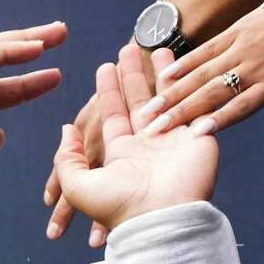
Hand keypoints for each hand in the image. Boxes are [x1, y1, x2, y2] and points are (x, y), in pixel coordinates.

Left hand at [44, 42, 171, 246]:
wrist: (162, 219)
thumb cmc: (119, 205)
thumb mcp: (79, 186)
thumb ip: (66, 158)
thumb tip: (66, 129)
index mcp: (121, 154)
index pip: (112, 114)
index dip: (107, 90)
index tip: (103, 67)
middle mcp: (148, 145)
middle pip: (139, 101)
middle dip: (133, 74)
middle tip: (129, 46)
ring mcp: (174, 140)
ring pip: (166, 97)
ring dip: (160, 71)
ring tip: (155, 44)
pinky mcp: (197, 136)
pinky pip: (191, 103)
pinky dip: (186, 83)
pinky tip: (183, 60)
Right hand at [144, 0, 263, 145]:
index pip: (242, 106)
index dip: (220, 120)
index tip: (194, 135)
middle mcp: (254, 67)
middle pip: (213, 93)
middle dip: (182, 112)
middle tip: (156, 129)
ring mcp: (242, 48)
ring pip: (202, 73)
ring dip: (174, 92)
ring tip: (152, 108)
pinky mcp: (236, 31)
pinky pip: (206, 50)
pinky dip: (185, 63)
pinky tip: (164, 75)